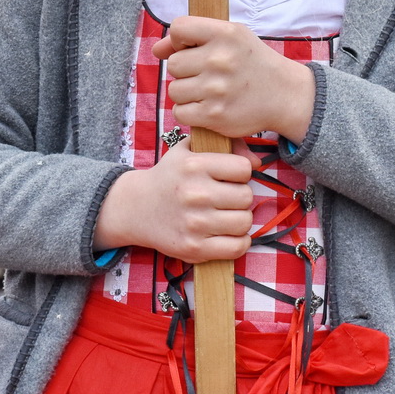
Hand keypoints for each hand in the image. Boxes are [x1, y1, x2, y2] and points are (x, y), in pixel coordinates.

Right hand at [94, 138, 255, 262]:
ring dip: (240, 219)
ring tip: (225, 215)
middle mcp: (195, 194)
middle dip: (240, 197)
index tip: (229, 178)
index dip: (240, 173)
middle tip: (227, 198)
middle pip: (247, 196)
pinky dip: (238, 242)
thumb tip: (257, 161)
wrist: (137, 208)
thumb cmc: (170, 176)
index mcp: (194, 165)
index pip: (244, 169)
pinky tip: (227, 234)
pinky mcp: (194, 248)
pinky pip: (237, 247)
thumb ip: (225, 145)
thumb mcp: (189, 149)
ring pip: (245, 222)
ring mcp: (195, 223)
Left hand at [153, 17, 315, 141]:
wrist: (283, 94)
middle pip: (174, 64)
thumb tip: (157, 50)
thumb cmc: (252, 63)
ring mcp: (217, 89)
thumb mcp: (231, 38)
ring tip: (208, 91)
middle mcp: (220, 59)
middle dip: (185, 71)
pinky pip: (179, 112)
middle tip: (205, 74)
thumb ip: (193, 38)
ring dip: (186, 93)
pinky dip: (189, 112)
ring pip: (174, 90)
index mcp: (225, 33)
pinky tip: (206, 106)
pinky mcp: (214, 115)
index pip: (179, 28)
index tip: (192, 48)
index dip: (179, 40)